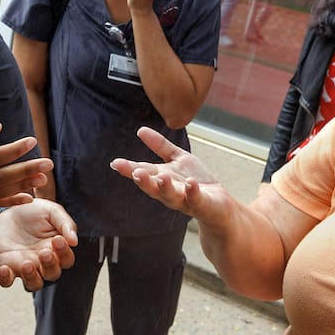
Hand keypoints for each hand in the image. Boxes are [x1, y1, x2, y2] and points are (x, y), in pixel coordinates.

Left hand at [0, 199, 77, 290]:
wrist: (8, 210)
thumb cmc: (34, 212)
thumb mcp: (52, 211)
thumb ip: (65, 223)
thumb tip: (74, 241)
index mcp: (57, 250)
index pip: (66, 259)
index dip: (64, 253)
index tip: (58, 239)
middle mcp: (43, 262)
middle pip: (52, 274)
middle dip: (50, 265)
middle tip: (44, 252)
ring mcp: (25, 266)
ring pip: (34, 284)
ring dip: (32, 278)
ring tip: (27, 264)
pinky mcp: (7, 266)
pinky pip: (7, 281)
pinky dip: (5, 279)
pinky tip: (4, 269)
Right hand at [110, 126, 234, 224]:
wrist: (219, 204)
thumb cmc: (195, 182)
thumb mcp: (178, 159)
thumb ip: (160, 146)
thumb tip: (140, 130)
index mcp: (162, 179)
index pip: (144, 173)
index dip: (129, 169)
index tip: (116, 163)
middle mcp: (169, 192)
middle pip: (153, 188)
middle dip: (144, 181)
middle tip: (135, 172)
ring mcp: (185, 199)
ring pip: (172, 196)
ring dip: (166, 187)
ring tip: (162, 177)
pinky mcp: (201, 204)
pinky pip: (195, 199)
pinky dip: (192, 191)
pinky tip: (190, 182)